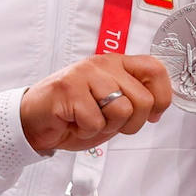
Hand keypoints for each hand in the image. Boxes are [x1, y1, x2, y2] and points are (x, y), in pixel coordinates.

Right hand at [20, 54, 172, 153]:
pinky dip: (86, 131)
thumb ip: (132, 100)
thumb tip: (158, 107)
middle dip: (131, 124)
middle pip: (143, 99)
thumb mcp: (110, 106)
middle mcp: (102, 64)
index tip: (152, 114)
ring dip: (107, 127)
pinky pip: (96, 121)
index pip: (155, 69)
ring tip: (89, 120)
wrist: (33, 121)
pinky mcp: (69, 90)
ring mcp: (85, 74)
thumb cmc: (73, 114)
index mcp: (116, 64)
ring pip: (122, 110)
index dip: (162, 97)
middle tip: (109, 123)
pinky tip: (74, 122)